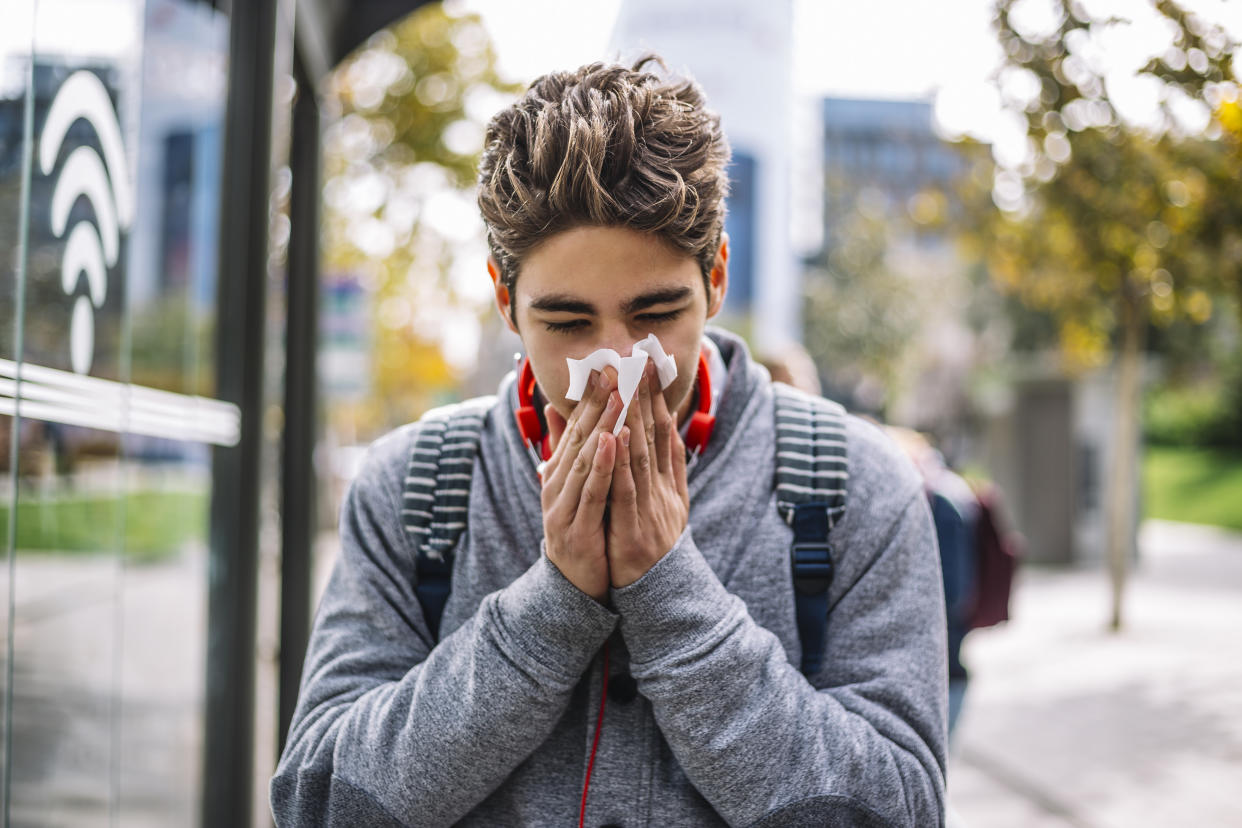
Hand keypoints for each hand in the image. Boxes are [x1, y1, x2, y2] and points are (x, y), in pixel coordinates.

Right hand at [540, 367, 623, 601]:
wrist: (573, 586)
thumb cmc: (580, 530)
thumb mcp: (573, 487)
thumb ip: (569, 450)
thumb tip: (561, 410)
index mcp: (559, 473)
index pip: (576, 427)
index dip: (591, 397)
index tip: (607, 367)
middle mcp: (556, 484)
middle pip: (579, 436)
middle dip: (598, 402)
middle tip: (614, 369)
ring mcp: (562, 507)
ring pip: (584, 459)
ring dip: (601, 425)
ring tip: (617, 396)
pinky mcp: (574, 529)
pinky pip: (591, 492)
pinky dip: (600, 466)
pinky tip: (609, 442)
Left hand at [607, 362, 689, 587]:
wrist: (660, 595)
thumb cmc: (654, 545)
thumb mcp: (662, 503)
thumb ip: (663, 468)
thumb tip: (664, 431)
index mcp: (668, 483)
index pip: (663, 431)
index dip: (658, 397)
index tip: (652, 364)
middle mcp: (664, 490)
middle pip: (656, 436)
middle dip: (647, 396)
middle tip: (641, 359)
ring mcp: (651, 508)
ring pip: (642, 456)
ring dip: (634, 418)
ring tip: (628, 385)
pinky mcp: (634, 528)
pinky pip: (626, 490)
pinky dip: (621, 462)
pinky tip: (617, 436)